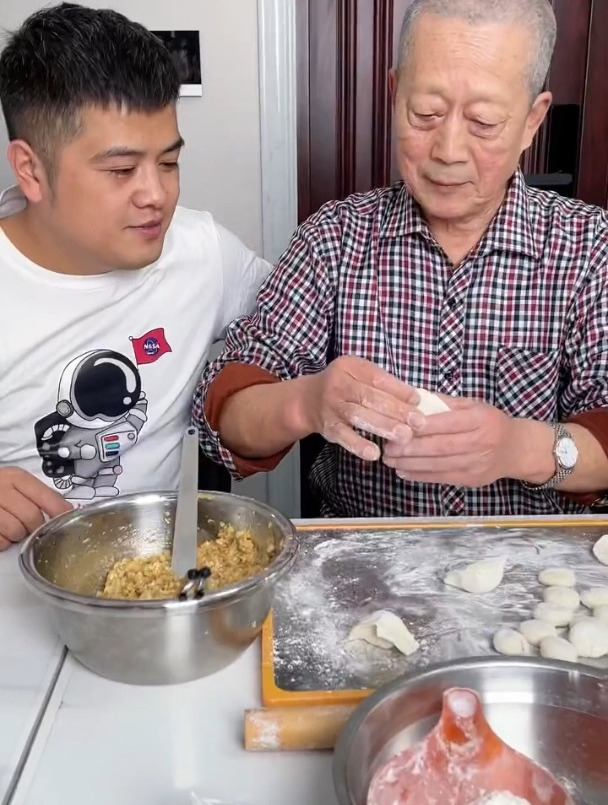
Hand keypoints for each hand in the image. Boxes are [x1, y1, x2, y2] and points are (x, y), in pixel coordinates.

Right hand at [0, 468, 71, 550]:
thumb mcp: (16, 481)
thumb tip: (65, 509)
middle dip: (35, 526)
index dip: (58, 510)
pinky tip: (2, 533)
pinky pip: (0, 541)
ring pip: (16, 531)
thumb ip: (38, 493)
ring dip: (18, 535)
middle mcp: (1, 489)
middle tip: (31, 525)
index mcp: (15, 477)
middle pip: (32, 517)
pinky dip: (4, 542)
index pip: (45, 496)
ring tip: (13, 528)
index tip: (67, 518)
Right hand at [298, 356, 418, 460]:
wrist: (308, 400)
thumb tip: (414, 400)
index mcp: (350, 367)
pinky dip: (358, 445)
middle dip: (396, 410)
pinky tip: (374, 453)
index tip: (418, 401)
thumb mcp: (359, 374)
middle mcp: (338, 384)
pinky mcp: (328, 427)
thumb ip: (382, 383)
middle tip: (418, 423)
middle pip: (369, 397)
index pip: (377, 378)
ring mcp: (331, 406)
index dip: (398, 390)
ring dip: (383, 427)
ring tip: (404, 436)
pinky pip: (344, 436)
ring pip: (358, 416)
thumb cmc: (345, 386)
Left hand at [382, 397, 526, 486]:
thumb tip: (414, 399)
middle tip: (388, 446)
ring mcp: (476, 464)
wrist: (516, 449)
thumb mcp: (474, 405)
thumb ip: (446, 403)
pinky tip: (403, 471)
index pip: (450, 422)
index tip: (403, 423)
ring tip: (390, 459)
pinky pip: (441, 478)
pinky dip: (420, 475)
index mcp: (481, 420)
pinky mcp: (471, 480)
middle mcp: (480, 442)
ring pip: (438, 465)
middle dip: (411, 447)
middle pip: (441, 446)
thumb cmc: (490, 422)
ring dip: (410, 463)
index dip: (426, 425)